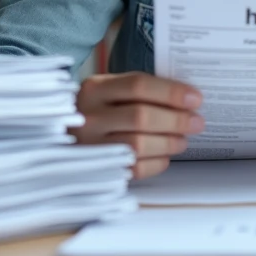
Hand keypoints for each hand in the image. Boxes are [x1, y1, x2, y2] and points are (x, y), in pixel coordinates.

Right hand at [75, 72, 204, 179]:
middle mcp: (89, 116)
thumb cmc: (97, 110)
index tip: (195, 98)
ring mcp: (90, 145)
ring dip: (169, 142)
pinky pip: (134, 169)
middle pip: (141, 116)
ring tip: (183, 139)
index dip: (171, 92)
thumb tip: (185, 99)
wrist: (59, 135)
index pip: (138, 85)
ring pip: (139, 144)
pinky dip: (157, 163)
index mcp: (95, 88)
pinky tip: (164, 155)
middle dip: (176, 120)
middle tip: (197, 122)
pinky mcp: (97, 169)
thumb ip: (140, 91)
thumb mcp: (109, 90)